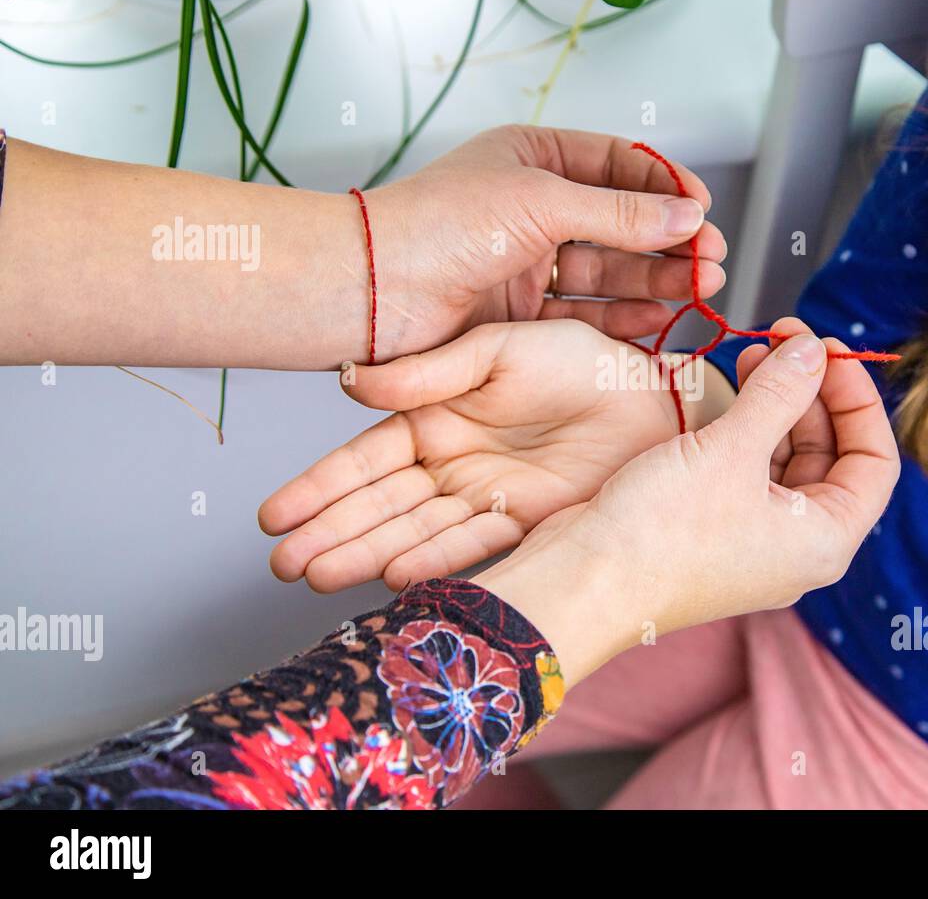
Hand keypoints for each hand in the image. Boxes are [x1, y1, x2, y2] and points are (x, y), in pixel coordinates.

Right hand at [258, 319, 685, 591]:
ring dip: (364, 554)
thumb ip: (429, 373)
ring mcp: (484, 497)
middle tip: (280, 563)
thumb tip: (351, 383)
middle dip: (328, 533)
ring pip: (413, 530)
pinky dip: (434, 559)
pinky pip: (471, 544)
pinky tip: (395, 575)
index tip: (274, 515)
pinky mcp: (524, 523)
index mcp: (437, 416)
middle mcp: (453, 463)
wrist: (651, 396)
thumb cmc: (581, 360)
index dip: (320, 486)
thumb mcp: (499, 351)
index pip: (366, 458)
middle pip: (379, 505)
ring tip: (315, 577)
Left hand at [363, 125, 726, 359]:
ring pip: (609, 270)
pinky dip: (625, 315)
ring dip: (657, 278)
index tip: (703, 209)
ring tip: (701, 286)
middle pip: (621, 223)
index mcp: (534, 161)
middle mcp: (533, 210)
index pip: (619, 165)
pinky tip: (660, 316)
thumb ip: (619, 214)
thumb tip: (687, 216)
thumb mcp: (541, 203)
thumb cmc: (439, 226)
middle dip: (670, 241)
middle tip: (712, 259)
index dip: (665, 186)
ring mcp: (528, 264)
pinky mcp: (522, 315)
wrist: (374, 291)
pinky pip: (587, 313)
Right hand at [475, 318, 901, 682]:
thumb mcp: (731, 451)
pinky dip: (745, 428)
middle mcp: (797, 546)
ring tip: (753, 353)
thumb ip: (780, 394)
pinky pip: (748, 470)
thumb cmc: (661, 533)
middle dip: (812, 392)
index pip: (876, 460)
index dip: (859, 397)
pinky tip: (728, 390)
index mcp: (825, 540)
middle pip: (833, 455)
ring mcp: (754, 540)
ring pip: (787, 459)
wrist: (582, 581)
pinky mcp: (714, 530)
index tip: (829, 350)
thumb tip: (813, 351)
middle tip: (786, 340)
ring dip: (777, 404)